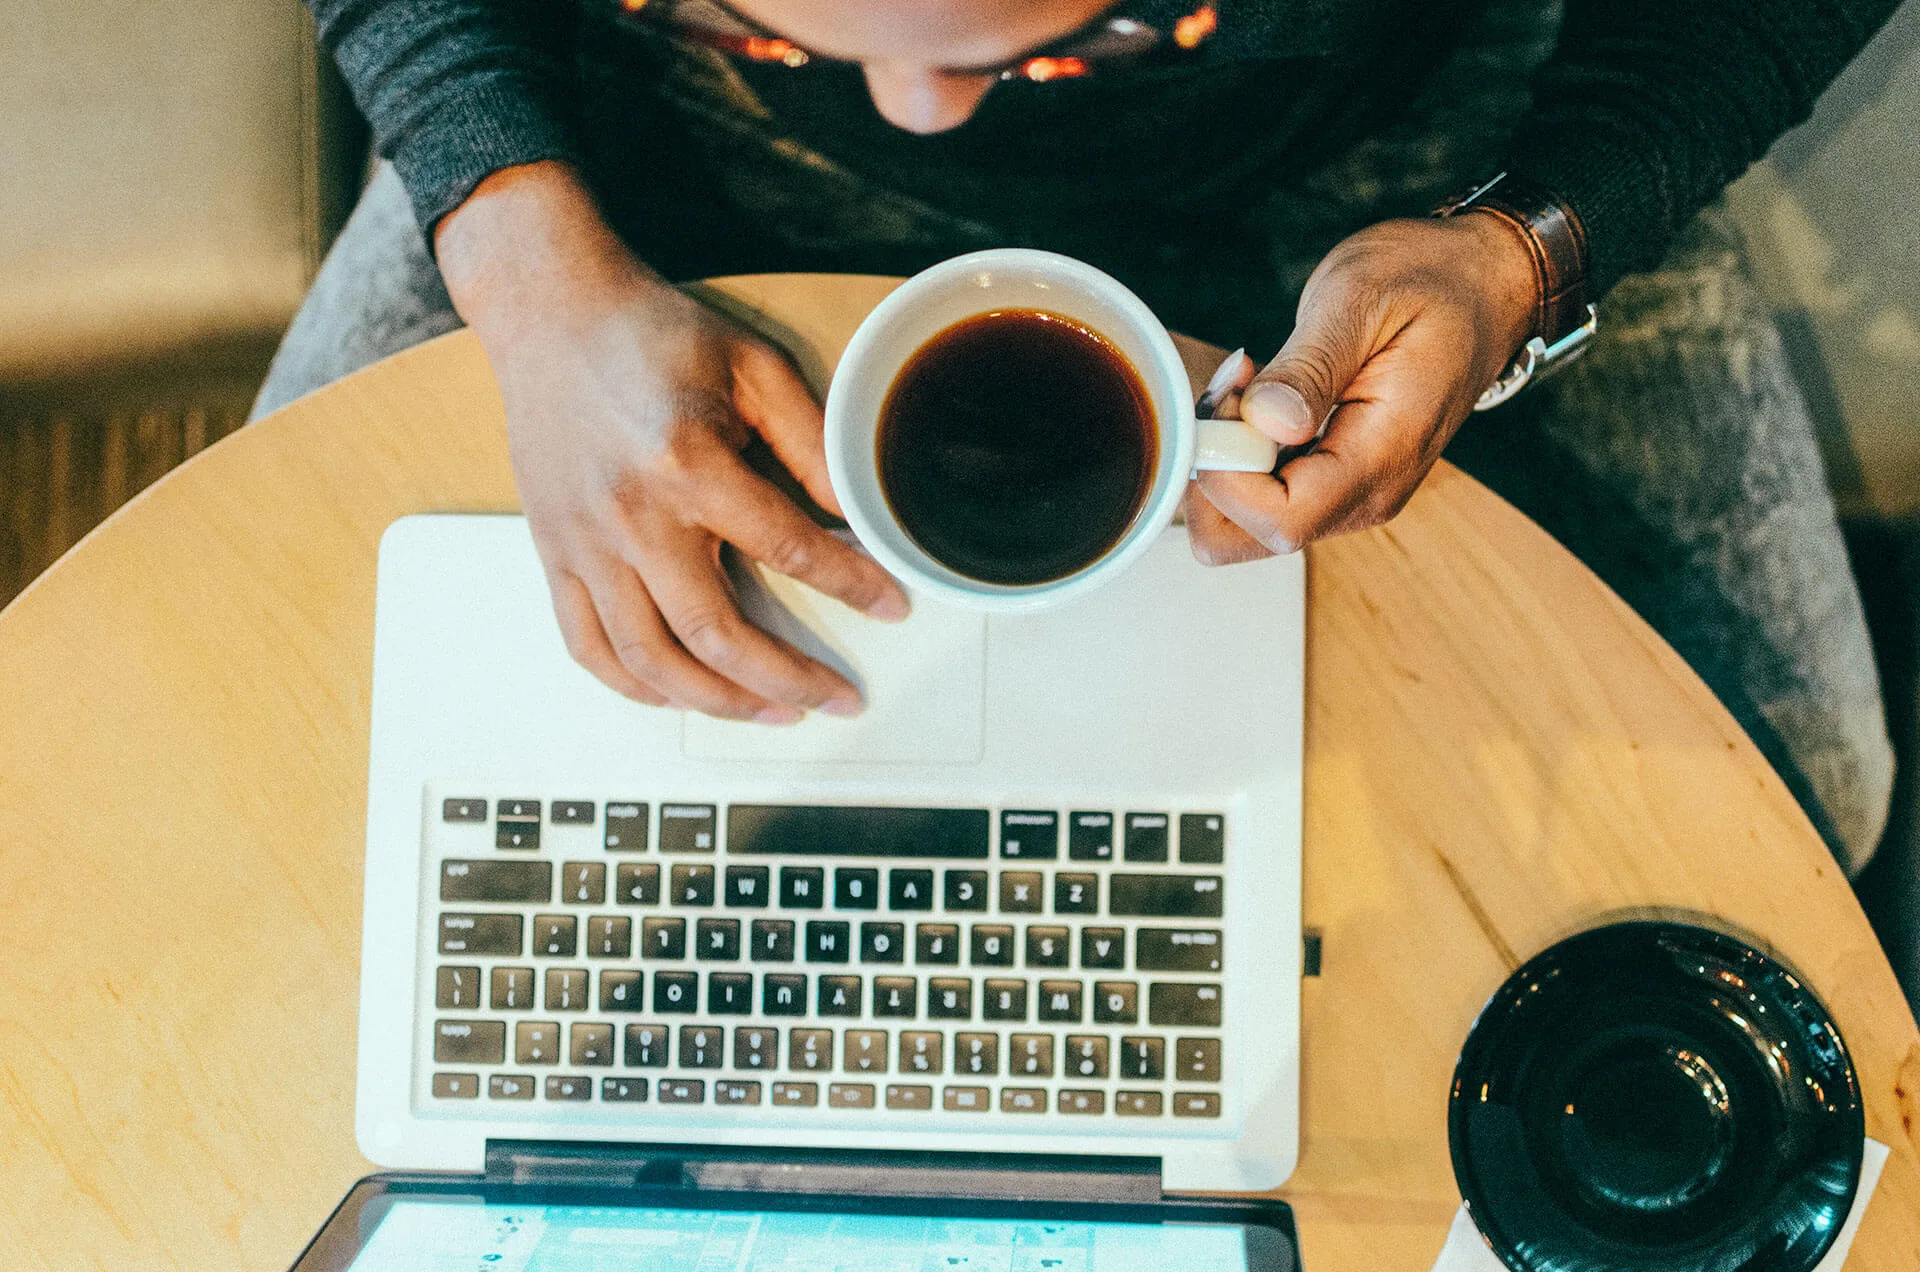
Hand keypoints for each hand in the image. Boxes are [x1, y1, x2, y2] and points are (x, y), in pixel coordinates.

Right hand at [436, 162, 908, 721]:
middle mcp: (630, 518)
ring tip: (773, 711)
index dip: (850, 587)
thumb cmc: (651, 333)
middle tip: (837, 699)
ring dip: (718, 702)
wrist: (550, 312)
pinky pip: (587, 646)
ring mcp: (584, 546)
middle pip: (716, 635)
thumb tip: (855, 512)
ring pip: (651, 660)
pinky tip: (681, 697)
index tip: (891, 607)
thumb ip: (809, 441)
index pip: (787, 550)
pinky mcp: (553, 555)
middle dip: (787, 680)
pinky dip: (635, 686)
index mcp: (687, 466)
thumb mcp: (751, 365)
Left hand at [1184, 213, 1537, 563]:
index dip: (1228, 475)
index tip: (1229, 399)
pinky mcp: (1335, 480)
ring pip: (1246, 522)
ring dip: (1224, 458)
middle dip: (1212, 474)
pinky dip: (1241, 452)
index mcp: (1382, 458)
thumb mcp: (1361, 299)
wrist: (1485, 285)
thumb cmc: (1431, 281)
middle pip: (1249, 539)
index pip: (1280, 520)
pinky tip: (1259, 393)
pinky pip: (1264, 495)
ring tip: (1249, 379)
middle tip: (1229, 389)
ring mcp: (1352, 494)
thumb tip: (1264, 422)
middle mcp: (1368, 495)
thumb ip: (1309, 368)